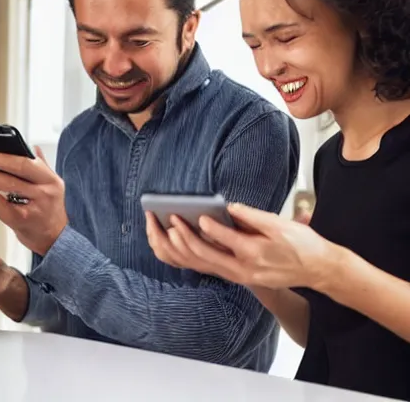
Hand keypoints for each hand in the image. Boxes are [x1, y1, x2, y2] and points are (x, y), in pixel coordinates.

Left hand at [0, 146, 67, 255]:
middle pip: (17, 171)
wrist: (54, 238)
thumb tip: (32, 149)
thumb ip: (43, 167)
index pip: (29, 161)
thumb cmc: (50, 211)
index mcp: (53, 180)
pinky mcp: (21, 220)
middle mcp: (46, 192)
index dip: (8, 157)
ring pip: (7, 186)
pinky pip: (0, 204)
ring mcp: (34, 207)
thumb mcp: (53, 187)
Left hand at [147, 203, 339, 289]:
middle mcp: (243, 270)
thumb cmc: (302, 245)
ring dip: (182, 250)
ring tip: (167, 232)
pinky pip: (209, 269)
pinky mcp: (238, 277)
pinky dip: (191, 259)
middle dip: (184, 238)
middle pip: (205, 256)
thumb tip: (231, 207)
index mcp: (255, 254)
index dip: (207, 227)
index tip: (193, 214)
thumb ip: (253, 216)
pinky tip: (179, 246)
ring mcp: (239, 277)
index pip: (224, 240)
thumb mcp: (281, 225)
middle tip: (170, 221)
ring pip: (203, 266)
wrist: (317, 269)